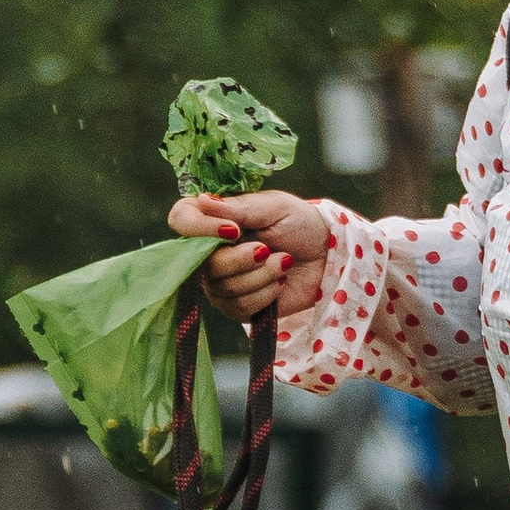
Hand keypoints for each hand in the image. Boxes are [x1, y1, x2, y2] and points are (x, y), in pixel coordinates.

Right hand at [169, 190, 328, 326]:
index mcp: (214, 220)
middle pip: (203, 264)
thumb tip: (201, 201)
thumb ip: (239, 207)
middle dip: (240, 260)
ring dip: (261, 275)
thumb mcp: (274, 207)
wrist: (328, 257)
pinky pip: (239, 307)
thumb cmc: (301, 224)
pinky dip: (266, 293)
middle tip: (267, 249)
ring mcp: (221, 281)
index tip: (233, 230)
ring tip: (282, 261)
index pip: (181, 220)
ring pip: (223, 288)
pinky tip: (280, 282)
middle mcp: (210, 252)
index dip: (199, 228)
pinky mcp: (238, 307)